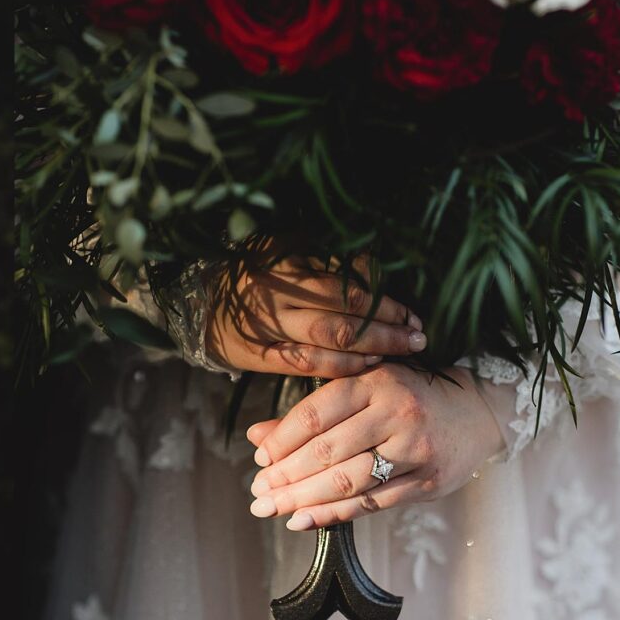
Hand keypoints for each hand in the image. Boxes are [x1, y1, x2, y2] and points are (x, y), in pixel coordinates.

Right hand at [206, 255, 427, 378]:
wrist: (201, 307)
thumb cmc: (253, 275)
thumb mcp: (286, 252)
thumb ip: (327, 262)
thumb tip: (374, 269)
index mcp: (286, 264)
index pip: (346, 284)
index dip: (383, 300)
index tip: (411, 311)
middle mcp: (277, 295)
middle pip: (343, 313)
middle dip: (386, 327)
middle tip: (418, 336)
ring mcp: (267, 327)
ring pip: (327, 340)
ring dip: (370, 348)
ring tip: (400, 351)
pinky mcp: (259, 355)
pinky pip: (306, 364)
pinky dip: (339, 367)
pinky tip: (366, 366)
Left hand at [243, 364, 505, 528]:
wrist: (480, 411)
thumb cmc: (410, 398)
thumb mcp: (364, 390)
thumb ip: (311, 413)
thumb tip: (256, 436)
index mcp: (376, 383)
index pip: (316, 415)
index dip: (281, 441)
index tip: (258, 460)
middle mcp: (397, 414)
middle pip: (328, 451)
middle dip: (286, 476)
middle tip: (258, 492)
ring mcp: (415, 449)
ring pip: (348, 481)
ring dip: (303, 499)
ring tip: (273, 509)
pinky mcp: (427, 481)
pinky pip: (372, 503)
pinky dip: (333, 514)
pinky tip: (304, 520)